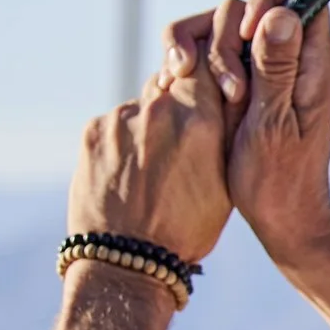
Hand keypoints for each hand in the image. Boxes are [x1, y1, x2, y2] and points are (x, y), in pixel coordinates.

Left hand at [66, 36, 232, 266]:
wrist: (126, 262)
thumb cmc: (187, 229)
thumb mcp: (226, 184)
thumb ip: (228, 133)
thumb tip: (236, 93)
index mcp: (200, 122)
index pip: (208, 67)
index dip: (211, 75)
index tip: (214, 88)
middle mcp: (159, 111)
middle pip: (172, 82)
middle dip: (179, 101)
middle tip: (182, 139)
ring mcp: (121, 120)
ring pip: (142, 106)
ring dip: (149, 126)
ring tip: (152, 168)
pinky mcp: (93, 132)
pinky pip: (115, 124)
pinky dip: (123, 142)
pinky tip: (129, 173)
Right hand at [170, 0, 329, 270]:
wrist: (281, 217)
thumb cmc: (279, 180)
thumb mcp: (272, 124)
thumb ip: (276, 68)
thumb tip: (283, 14)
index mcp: (316, 63)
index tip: (246, 34)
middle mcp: (299, 58)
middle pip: (260, 4)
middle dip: (229, 32)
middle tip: (226, 85)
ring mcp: (273, 68)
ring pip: (234, 27)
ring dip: (209, 49)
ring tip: (204, 89)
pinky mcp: (251, 82)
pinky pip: (223, 52)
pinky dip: (199, 61)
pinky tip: (183, 85)